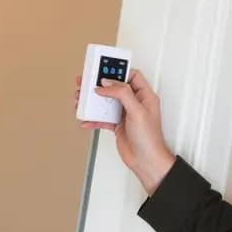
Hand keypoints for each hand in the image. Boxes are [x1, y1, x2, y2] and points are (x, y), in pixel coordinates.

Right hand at [73, 70, 175, 193]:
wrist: (146, 161)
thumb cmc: (150, 139)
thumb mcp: (137, 111)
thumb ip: (122, 94)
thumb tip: (108, 84)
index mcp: (144, 95)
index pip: (131, 76)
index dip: (118, 72)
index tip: (103, 69)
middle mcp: (134, 103)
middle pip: (114, 87)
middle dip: (99, 84)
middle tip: (86, 81)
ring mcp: (125, 114)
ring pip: (105, 102)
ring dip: (92, 101)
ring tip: (81, 98)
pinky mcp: (117, 125)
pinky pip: (102, 118)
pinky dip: (92, 118)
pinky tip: (86, 119)